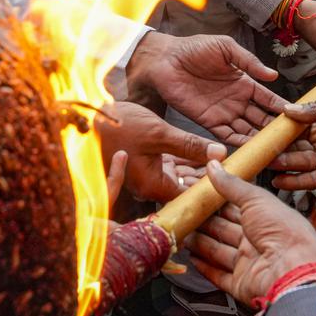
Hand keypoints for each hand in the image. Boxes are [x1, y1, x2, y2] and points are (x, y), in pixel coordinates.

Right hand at [97, 102, 227, 202]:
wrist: (83, 117)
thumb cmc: (114, 126)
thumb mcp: (159, 133)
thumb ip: (190, 145)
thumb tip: (220, 154)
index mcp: (152, 186)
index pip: (189, 199)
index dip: (211, 193)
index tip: (231, 186)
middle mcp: (148, 187)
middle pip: (185, 190)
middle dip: (207, 181)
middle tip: (232, 171)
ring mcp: (145, 176)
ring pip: (178, 178)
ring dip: (197, 170)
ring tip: (221, 162)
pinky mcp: (143, 164)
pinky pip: (168, 168)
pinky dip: (184, 162)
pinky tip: (201, 154)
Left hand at [126, 33, 287, 145]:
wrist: (165, 58)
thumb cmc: (194, 48)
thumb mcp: (226, 48)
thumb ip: (249, 62)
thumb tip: (273, 76)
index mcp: (244, 82)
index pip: (268, 100)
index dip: (282, 109)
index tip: (298, 118)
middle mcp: (237, 100)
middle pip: (261, 119)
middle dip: (274, 130)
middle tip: (291, 140)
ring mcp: (223, 112)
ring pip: (247, 130)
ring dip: (259, 139)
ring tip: (275, 149)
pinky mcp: (207, 121)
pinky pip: (226, 135)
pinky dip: (238, 143)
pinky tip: (250, 148)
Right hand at [187, 162, 315, 305]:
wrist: (293, 269)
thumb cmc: (283, 231)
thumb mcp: (256, 199)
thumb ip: (232, 185)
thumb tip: (214, 167)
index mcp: (264, 219)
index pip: (234, 209)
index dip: (216, 203)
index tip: (197, 197)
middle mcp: (257, 241)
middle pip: (224, 231)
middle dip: (204, 223)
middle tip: (185, 215)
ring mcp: (248, 264)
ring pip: (218, 252)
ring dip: (200, 244)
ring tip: (182, 234)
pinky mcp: (241, 284)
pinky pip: (219, 276)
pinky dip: (205, 269)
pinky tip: (193, 259)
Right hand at [268, 93, 315, 190]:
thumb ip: (314, 109)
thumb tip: (287, 110)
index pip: (296, 127)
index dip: (281, 128)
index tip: (263, 128)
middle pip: (294, 147)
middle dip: (277, 148)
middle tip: (258, 148)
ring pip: (300, 163)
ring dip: (283, 163)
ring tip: (267, 162)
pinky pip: (310, 180)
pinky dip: (295, 181)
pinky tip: (279, 180)